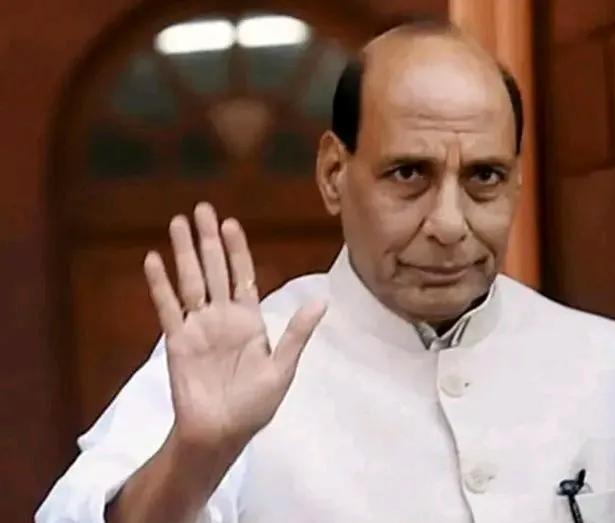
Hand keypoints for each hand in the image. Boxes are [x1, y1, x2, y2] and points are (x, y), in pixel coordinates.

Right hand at [143, 202, 325, 451]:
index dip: (237, 249)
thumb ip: (297, 332)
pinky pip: (168, 307)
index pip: (243, 275)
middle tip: (202, 208)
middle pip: (214, 270)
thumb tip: (322, 299)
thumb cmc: (255, 405)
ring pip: (190, 281)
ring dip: (184, 252)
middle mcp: (222, 317)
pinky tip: (153, 259)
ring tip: (177, 222)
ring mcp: (198, 327)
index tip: (231, 223)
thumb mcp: (283, 368)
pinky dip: (160, 284)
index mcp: (249, 320)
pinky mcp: (177, 341)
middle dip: (208, 240)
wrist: (223, 433)